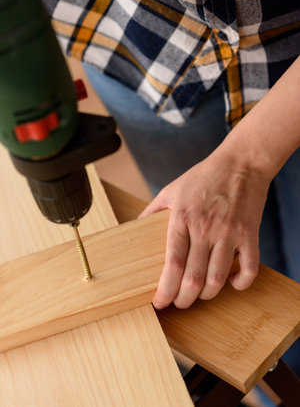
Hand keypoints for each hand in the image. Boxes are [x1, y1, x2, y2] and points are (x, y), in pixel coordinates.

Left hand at [139, 148, 269, 308]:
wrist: (241, 163)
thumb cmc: (204, 176)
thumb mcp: (171, 190)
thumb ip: (151, 211)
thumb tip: (134, 228)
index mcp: (182, 218)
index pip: (172, 264)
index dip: (164, 290)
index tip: (159, 302)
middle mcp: (205, 228)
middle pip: (193, 279)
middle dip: (183, 299)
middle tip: (179, 302)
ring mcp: (229, 233)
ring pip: (217, 279)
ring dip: (207, 295)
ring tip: (200, 295)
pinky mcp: (249, 234)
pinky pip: (248, 269)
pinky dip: (240, 283)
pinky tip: (232, 283)